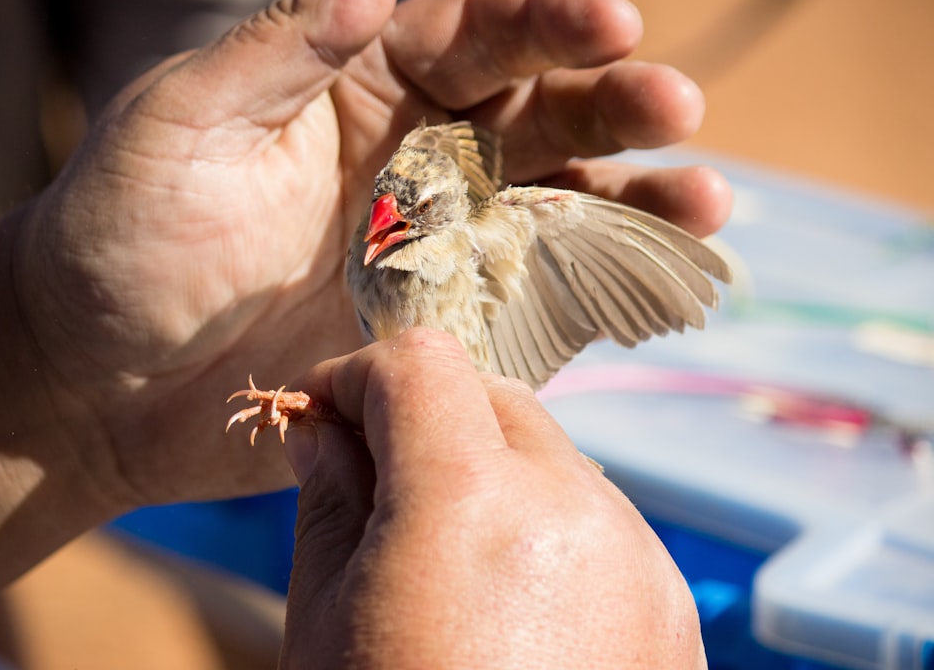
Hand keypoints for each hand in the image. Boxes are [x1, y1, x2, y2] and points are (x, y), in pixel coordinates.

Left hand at [9, 0, 730, 506]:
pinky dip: (602, 296)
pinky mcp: (441, 336)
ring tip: (708, 205)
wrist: (95, 380)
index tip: (614, 23)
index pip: (478, 34)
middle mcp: (416, 163)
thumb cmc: (121, 239)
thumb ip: (284, 46)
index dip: (549, 22)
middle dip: (616, 105)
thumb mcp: (183, 124)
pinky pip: (533, 307)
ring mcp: (437, 254)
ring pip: (558, 211)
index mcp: (361, 90)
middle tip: (679, 109)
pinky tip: (661, 288)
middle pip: (542, 115)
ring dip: (635, 203)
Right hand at [280, 328, 705, 667]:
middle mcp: (576, 510)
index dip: (355, 377)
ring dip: (485, 469)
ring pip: (549, 453)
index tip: (323, 419)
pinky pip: (596, 519)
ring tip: (437, 551)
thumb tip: (320, 430)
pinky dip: (541, 524)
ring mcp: (637, 559)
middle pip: (491, 396)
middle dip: (422, 416)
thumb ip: (328, 502)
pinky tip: (504, 602)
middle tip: (370, 475)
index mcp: (471, 505)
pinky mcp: (669, 608)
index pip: (420, 365)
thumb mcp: (323, 626)